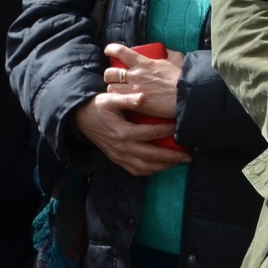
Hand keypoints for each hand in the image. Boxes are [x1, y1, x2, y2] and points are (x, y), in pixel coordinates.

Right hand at [73, 93, 188, 176]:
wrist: (79, 119)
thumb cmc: (97, 106)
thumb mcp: (109, 99)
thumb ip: (126, 99)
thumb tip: (143, 97)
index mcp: (123, 132)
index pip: (150, 133)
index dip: (167, 131)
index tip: (180, 127)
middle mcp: (122, 148)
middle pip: (152, 156)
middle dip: (172, 157)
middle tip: (188, 156)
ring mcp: (119, 156)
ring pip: (145, 167)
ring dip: (163, 167)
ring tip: (178, 162)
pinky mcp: (116, 160)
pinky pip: (135, 170)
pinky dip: (149, 171)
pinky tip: (160, 166)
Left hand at [103, 44, 183, 119]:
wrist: (186, 96)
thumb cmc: (183, 78)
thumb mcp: (178, 59)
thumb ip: (171, 53)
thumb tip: (168, 50)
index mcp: (144, 63)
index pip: (120, 51)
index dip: (111, 49)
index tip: (109, 51)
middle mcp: (135, 75)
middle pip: (110, 72)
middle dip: (110, 75)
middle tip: (116, 77)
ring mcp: (134, 90)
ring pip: (111, 88)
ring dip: (113, 89)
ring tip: (119, 91)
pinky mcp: (136, 104)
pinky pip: (119, 100)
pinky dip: (119, 100)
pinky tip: (123, 101)